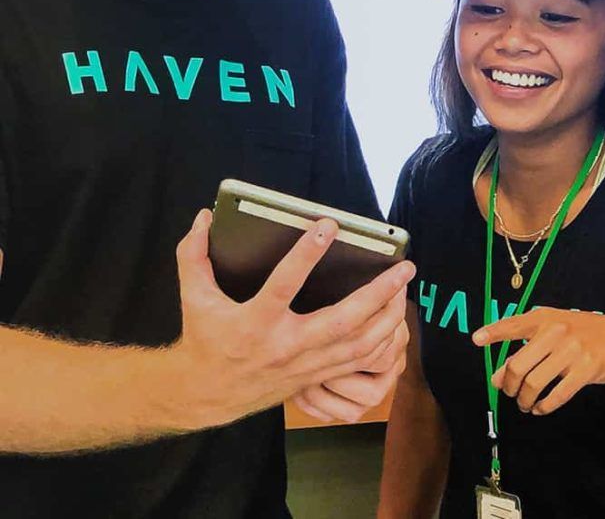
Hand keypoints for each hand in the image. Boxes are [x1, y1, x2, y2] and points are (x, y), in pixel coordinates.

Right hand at [172, 209, 414, 428]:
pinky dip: (382, 340)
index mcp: (254, 323)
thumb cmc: (205, 338)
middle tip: (404, 266)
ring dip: (388, 316)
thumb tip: (204, 216)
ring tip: (404, 285)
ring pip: (359, 345)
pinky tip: (396, 316)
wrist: (207, 395)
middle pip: (341, 321)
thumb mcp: (194, 297)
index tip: (329, 224)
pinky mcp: (317, 376)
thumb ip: (193, 254)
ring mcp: (305, 365)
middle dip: (377, 294)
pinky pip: (358, 361)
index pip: (283, 285)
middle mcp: (285, 346)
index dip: (305, 254)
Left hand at [471, 308, 604, 414]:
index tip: (476, 339)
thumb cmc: (582, 332)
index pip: (513, 325)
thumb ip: (526, 347)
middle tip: (509, 393)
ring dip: (524, 400)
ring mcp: (571, 351)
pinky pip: (557, 395)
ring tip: (524, 403)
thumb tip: (499, 377)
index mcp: (545, 318)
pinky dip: (543, 406)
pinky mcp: (585, 370)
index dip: (493, 332)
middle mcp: (556, 332)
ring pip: (534, 383)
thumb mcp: (554, 329)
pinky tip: (539, 408)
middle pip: (518, 365)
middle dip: (508, 386)